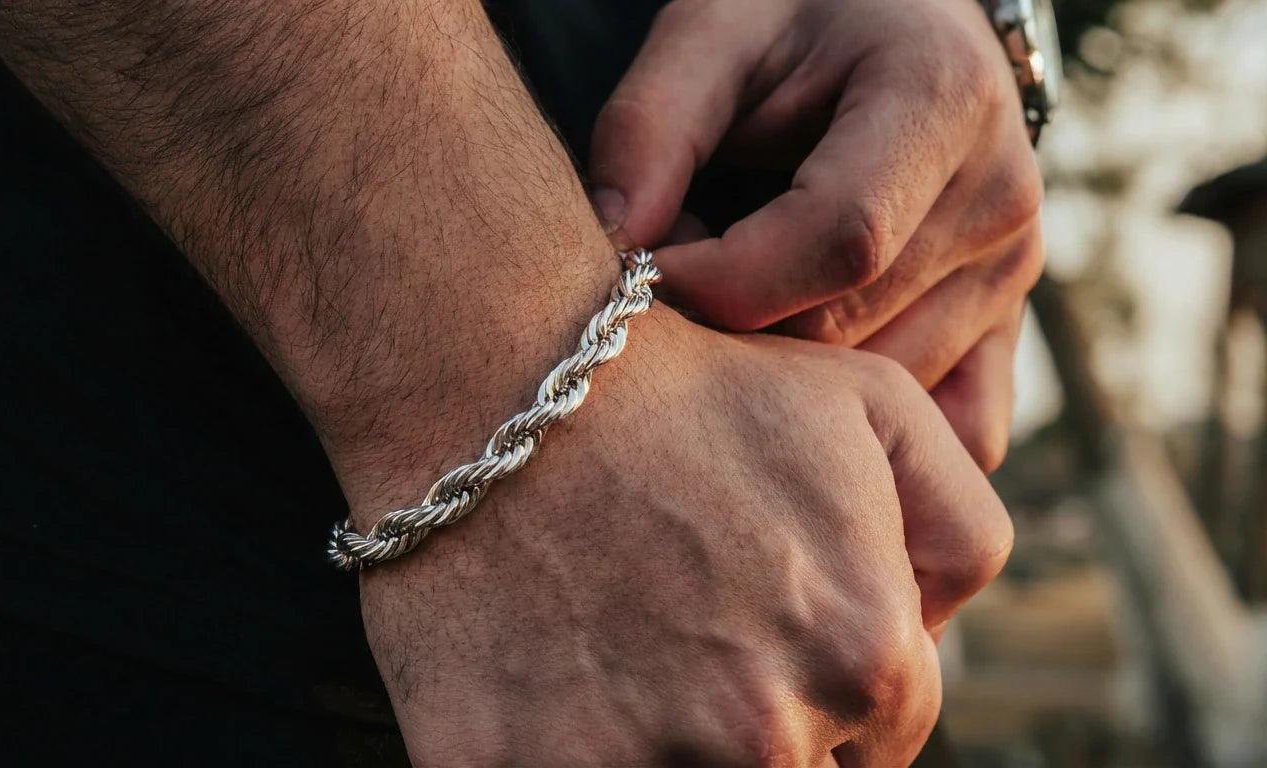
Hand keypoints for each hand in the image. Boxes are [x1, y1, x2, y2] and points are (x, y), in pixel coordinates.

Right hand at [344, 307, 1012, 766]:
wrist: (494, 384)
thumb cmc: (685, 386)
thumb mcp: (873, 405)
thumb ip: (962, 530)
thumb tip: (940, 636)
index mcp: (864, 658)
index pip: (885, 741)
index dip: (830, 689)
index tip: (767, 638)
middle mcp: (765, 735)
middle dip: (760, 725)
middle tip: (694, 644)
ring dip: (670, 746)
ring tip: (622, 654)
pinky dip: (574, 755)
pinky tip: (555, 684)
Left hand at [589, 0, 1044, 471]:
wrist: (892, 34)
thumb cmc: (794, 23)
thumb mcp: (712, 31)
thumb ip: (651, 128)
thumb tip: (618, 245)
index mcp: (943, 99)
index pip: (841, 239)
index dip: (722, 278)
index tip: (643, 274)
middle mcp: (1001, 197)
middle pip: (848, 330)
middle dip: (737, 332)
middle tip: (675, 291)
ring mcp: (1011, 276)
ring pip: (879, 393)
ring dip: (784, 380)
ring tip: (735, 308)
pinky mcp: (1006, 331)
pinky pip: (952, 433)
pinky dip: (867, 434)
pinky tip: (802, 395)